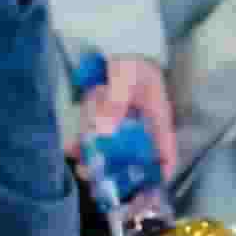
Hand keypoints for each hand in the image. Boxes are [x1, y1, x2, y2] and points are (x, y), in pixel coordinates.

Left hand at [82, 54, 178, 185]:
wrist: (115, 42)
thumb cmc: (129, 60)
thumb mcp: (124, 77)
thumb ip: (115, 102)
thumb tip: (104, 133)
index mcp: (157, 119)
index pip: (166, 154)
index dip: (159, 174)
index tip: (146, 193)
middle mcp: (142, 127)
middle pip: (135, 159)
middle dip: (117, 174)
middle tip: (99, 181)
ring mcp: (123, 124)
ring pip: (112, 152)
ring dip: (96, 161)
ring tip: (81, 166)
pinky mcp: (106, 119)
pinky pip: (95, 138)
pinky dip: (83, 145)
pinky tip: (70, 148)